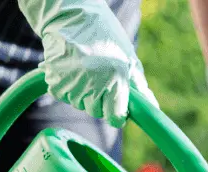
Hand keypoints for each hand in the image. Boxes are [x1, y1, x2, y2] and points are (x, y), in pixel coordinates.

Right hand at [18, 0, 158, 126]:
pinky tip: (71, 69)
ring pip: (79, 104)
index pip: (115, 118)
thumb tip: (152, 107)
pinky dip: (66, 86)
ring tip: (85, 70)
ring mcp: (72, 83)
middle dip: (100, 101)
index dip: (117, 114)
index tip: (117, 108)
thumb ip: (139, 86)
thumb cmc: (105, 37)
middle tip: (99, 79)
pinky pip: (62, 95)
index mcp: (115, 79)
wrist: (71, 16)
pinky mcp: (55, 80)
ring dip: (82, 93)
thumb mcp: (128, 59)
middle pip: (96, 112)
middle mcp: (93, 84)